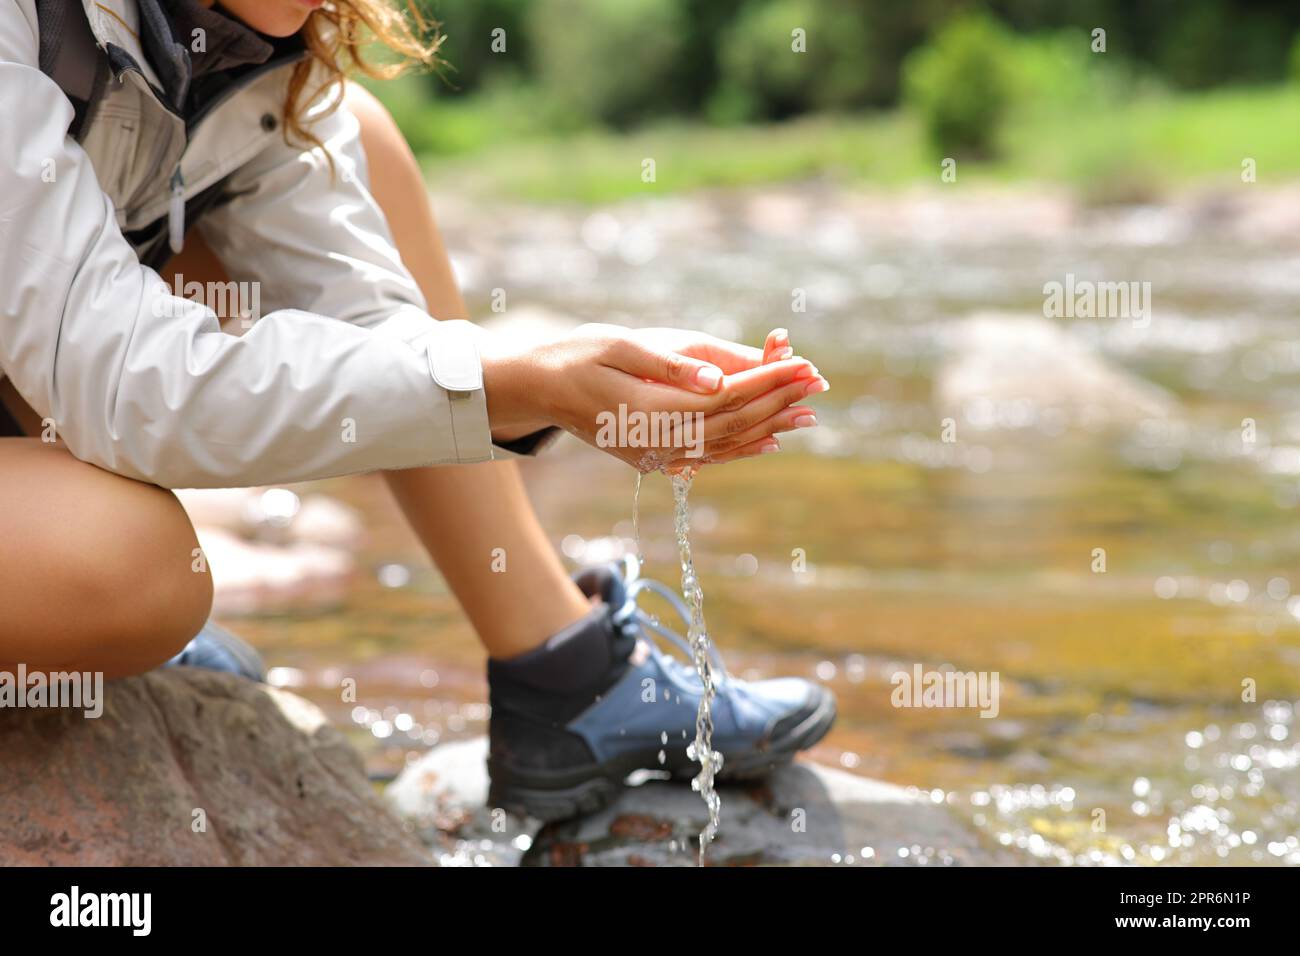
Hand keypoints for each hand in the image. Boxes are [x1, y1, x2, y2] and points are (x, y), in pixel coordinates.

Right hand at [481, 324, 827, 468]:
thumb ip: (671, 364)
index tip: (804, 363)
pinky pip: (708, 457)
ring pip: (726, 443)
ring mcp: (655, 454)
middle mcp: (657, 440)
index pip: (727, 396)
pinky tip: (768, 441)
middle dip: (779, 402)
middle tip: (819, 384)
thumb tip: (719, 380)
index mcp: (652, 408)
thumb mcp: (620, 345)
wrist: (539, 389)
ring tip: (808, 415)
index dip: (769, 381)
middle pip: (733, 422)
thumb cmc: (577, 355)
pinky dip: (742, 449)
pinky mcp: (652, 458)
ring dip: (769, 428)